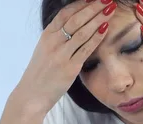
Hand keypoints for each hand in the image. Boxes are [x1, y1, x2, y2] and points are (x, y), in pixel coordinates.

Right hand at [8, 0, 116, 115]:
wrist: (32, 95)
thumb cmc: (40, 74)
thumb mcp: (45, 50)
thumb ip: (58, 38)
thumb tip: (74, 27)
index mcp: (47, 35)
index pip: (65, 13)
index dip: (80, 4)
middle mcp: (53, 42)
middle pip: (76, 19)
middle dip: (93, 7)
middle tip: (107, 0)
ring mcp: (61, 55)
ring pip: (83, 32)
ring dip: (99, 19)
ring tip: (110, 10)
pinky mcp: (69, 68)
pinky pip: (86, 49)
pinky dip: (97, 37)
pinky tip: (106, 28)